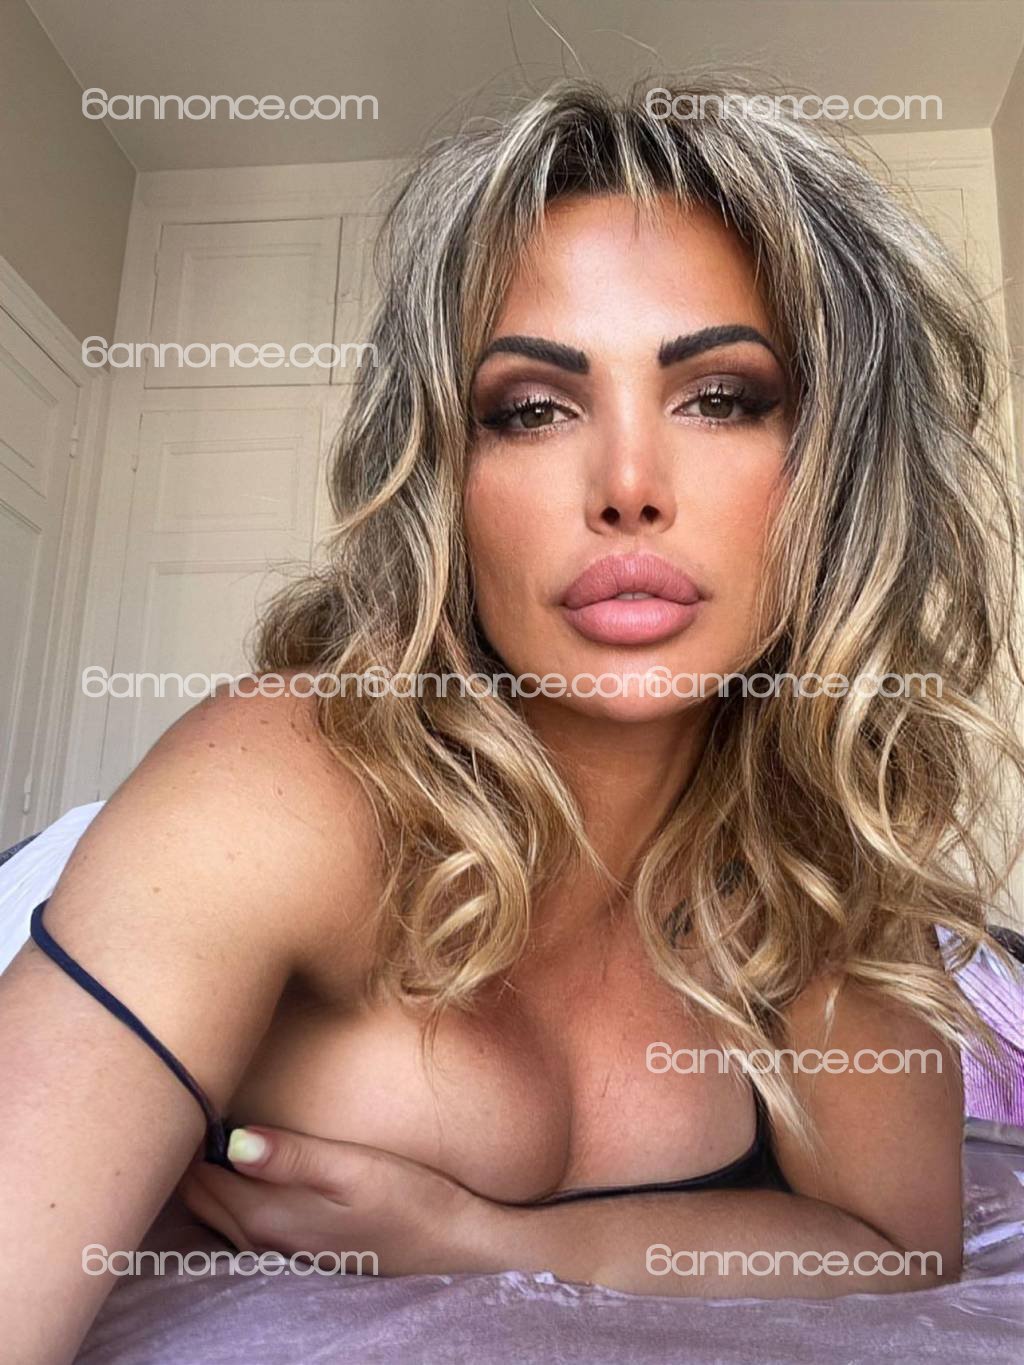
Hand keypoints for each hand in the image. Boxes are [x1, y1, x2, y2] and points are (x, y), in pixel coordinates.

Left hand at [177, 1125, 505, 1276]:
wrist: (452, 1244)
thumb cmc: (408, 1198)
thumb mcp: (353, 1170)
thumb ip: (291, 1157)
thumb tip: (231, 1139)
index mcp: (267, 1218)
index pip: (197, 1177)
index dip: (189, 1134)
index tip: (191, 1089)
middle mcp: (261, 1242)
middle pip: (198, 1198)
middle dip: (187, 1155)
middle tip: (194, 1100)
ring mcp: (278, 1252)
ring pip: (216, 1212)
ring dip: (206, 1174)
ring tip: (211, 1124)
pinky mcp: (298, 1249)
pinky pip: (240, 1222)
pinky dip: (229, 1192)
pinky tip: (244, 1164)